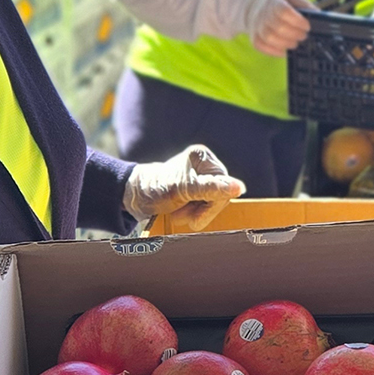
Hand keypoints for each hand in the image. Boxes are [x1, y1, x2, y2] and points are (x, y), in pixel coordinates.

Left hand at [124, 145, 244, 228]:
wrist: (134, 197)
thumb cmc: (155, 189)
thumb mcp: (183, 190)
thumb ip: (211, 188)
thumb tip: (239, 187)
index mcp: (203, 157)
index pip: (225, 186)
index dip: (212, 205)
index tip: (194, 218)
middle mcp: (204, 164)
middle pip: (221, 194)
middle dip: (202, 209)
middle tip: (180, 214)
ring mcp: (201, 176)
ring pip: (214, 202)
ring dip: (196, 213)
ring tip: (178, 212)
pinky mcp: (197, 187)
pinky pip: (207, 205)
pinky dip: (194, 213)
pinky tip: (180, 211)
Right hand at [246, 0, 313, 55]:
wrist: (257, 4)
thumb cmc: (280, 3)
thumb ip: (305, 6)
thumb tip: (318, 15)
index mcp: (274, 2)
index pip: (284, 11)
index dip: (297, 21)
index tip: (307, 26)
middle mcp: (263, 14)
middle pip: (279, 27)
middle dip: (295, 34)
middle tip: (303, 36)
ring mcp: (257, 27)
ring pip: (270, 38)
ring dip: (286, 43)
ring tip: (295, 43)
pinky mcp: (254, 38)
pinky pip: (262, 47)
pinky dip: (275, 51)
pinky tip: (285, 50)